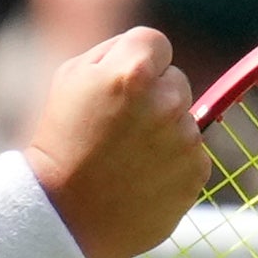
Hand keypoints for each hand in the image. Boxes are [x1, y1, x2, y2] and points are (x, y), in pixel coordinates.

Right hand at [23, 26, 208, 257]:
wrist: (64, 214)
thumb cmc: (61, 141)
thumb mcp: (71, 78)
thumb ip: (114, 53)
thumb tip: (150, 51)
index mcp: (133, 72)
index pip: (157, 43)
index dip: (137, 61)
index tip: (121, 86)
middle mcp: (166, 102)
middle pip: (176, 80)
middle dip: (154, 95)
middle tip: (120, 125)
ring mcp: (184, 139)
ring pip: (184, 119)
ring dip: (164, 131)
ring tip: (127, 156)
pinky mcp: (196, 172)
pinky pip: (192, 154)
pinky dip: (172, 163)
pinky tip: (141, 176)